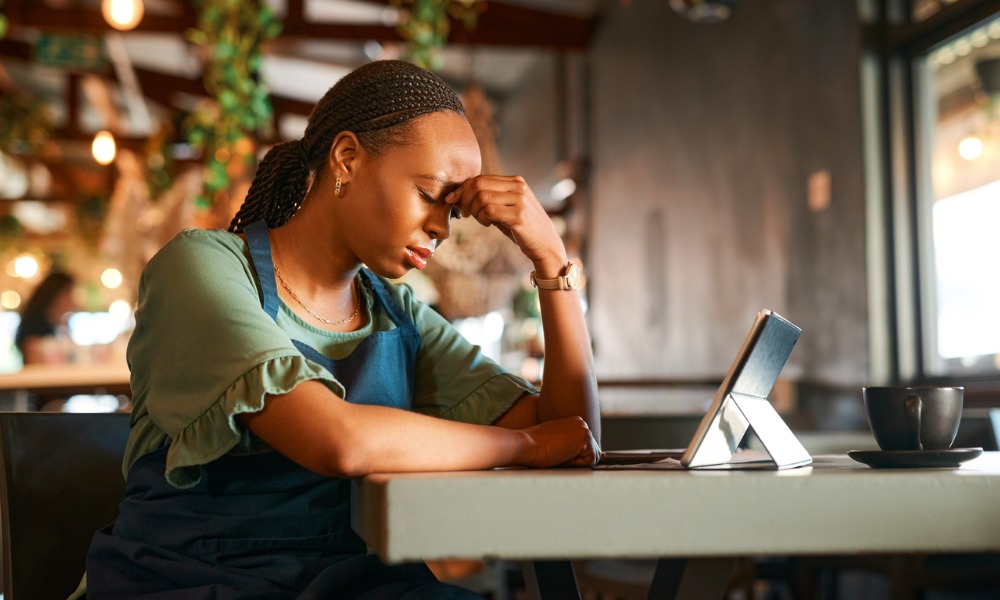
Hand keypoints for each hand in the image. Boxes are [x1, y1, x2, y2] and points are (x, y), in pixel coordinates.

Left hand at [445, 175, 564, 268]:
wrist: (545, 243)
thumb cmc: (522, 227)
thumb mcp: (506, 208)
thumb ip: (487, 199)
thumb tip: (457, 196)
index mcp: (515, 181)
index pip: (481, 178)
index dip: (462, 188)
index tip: (452, 199)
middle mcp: (518, 187)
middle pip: (479, 185)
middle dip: (465, 199)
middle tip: (465, 213)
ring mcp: (520, 200)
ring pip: (482, 197)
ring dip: (475, 211)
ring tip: (481, 220)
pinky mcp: (519, 216)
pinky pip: (489, 211)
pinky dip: (482, 218)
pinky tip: (488, 224)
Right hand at [517, 416, 600, 467]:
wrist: (525, 444)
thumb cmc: (533, 445)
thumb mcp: (555, 440)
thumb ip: (568, 443)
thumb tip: (579, 455)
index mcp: (575, 422)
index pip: (584, 448)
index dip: (571, 456)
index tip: (555, 450)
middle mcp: (582, 423)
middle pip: (590, 453)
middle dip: (576, 459)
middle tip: (556, 453)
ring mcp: (584, 430)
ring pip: (590, 458)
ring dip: (576, 462)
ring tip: (558, 454)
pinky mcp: (584, 440)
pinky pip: (589, 462)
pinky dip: (576, 464)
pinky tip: (561, 455)